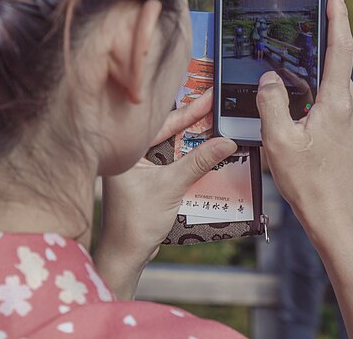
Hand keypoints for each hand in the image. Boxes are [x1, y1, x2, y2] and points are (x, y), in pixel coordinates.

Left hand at [94, 89, 236, 297]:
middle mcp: (130, 154)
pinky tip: (207, 153)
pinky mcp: (147, 180)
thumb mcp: (171, 187)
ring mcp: (139, 167)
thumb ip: (198, 163)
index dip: (190, 110)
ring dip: (194, 141)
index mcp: (127, 149)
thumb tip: (226, 142)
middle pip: (168, 131)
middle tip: (217, 105)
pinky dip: (189, 158)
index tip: (210, 97)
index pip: (163, 123)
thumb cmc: (136, 222)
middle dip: (194, 121)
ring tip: (217, 125)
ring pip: (172, 146)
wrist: (126, 255)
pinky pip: (172, 161)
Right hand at [256, 0, 352, 226]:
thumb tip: (268, 78)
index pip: (340, 47)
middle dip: (312, 46)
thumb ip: (270, 102)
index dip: (338, 15)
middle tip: (294, 30)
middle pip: (332, 61)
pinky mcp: (351, 124)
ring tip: (285, 81)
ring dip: (309, 75)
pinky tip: (295, 105)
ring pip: (329, 81)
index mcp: (338, 102)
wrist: (333, 212)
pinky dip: (313, 91)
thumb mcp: (278, 140)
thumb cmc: (307, 181)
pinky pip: (331, 96)